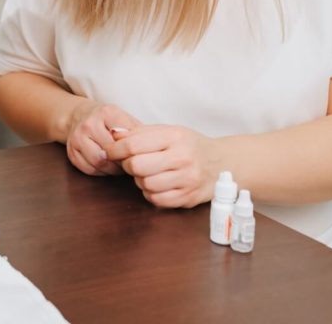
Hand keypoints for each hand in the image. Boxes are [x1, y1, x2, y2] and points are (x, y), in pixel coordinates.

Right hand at [65, 100, 141, 176]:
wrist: (77, 115)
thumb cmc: (106, 119)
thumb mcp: (122, 117)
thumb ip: (136, 130)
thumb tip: (153, 147)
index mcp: (106, 112)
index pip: (125, 136)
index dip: (135, 150)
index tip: (140, 154)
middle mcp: (89, 124)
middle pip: (112, 151)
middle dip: (125, 161)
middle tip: (132, 164)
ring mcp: (77, 138)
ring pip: (100, 162)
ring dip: (113, 169)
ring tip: (120, 166)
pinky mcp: (71, 152)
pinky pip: (89, 169)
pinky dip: (101, 172)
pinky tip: (107, 167)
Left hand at [106, 125, 220, 207]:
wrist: (220, 163)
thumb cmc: (188, 145)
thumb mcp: (168, 131)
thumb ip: (140, 133)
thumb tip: (114, 135)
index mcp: (175, 137)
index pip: (134, 145)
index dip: (116, 150)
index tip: (111, 152)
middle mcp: (183, 158)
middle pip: (137, 166)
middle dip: (128, 165)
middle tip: (132, 163)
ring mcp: (187, 180)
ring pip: (145, 184)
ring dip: (140, 180)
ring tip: (147, 173)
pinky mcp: (188, 198)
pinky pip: (157, 200)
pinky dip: (151, 193)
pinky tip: (157, 185)